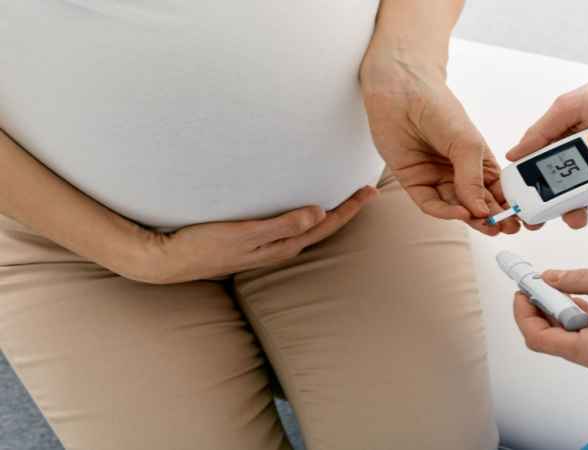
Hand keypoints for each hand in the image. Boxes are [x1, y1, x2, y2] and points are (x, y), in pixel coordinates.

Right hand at [126, 187, 377, 283]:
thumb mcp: (244, 234)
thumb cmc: (204, 245)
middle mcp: (280, 249)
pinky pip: (291, 228)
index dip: (349, 209)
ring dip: (330, 214)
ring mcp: (267, 247)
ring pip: (309, 230)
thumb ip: (282, 224)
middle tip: (367, 190)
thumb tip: (319, 214)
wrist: (170, 260)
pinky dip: (306, 216)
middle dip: (347, 210)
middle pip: (323, 228)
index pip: (325, 226)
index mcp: (283, 246)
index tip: (369, 191)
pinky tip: (304, 209)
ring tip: (345, 198)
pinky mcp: (254, 242)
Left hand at [359, 36, 519, 235]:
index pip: (496, 190)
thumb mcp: (467, 143)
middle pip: (477, 203)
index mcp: (478, 161)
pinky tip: (460, 213)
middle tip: (505, 229)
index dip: (508, 205)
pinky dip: (445, 212)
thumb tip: (481, 210)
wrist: (401, 92)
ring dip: (471, 219)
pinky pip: (430, 204)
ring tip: (487, 226)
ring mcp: (436, 178)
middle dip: (492, 218)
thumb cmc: (438, 107)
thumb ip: (474, 178)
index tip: (519, 218)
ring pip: (456, 207)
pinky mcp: (414, 182)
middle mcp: (458, 172)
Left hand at [513, 268, 587, 381]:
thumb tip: (552, 277)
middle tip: (540, 282)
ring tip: (563, 287)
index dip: (524, 313)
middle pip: (553, 342)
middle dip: (541, 311)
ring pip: (571, 343)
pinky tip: (585, 301)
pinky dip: (580, 323)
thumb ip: (584, 280)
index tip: (523, 289)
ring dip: (561, 315)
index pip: (541, 339)